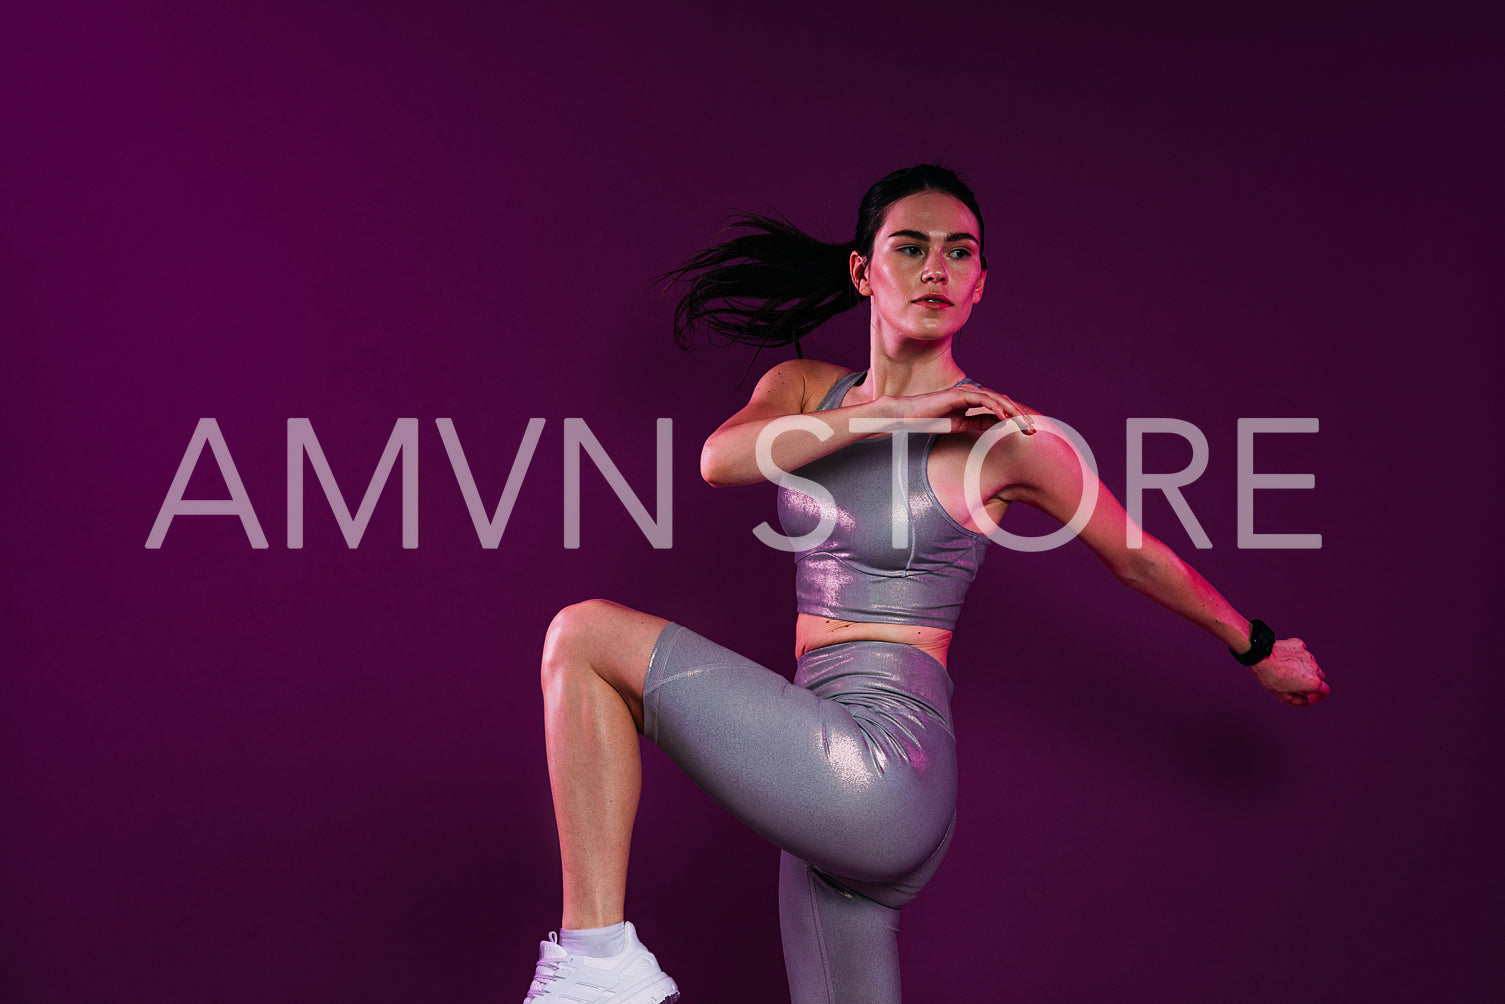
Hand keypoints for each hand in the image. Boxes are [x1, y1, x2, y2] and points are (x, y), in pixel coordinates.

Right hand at [878, 384, 1035, 435]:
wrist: (909, 415)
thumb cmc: (930, 419)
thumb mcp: (960, 424)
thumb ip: (979, 422)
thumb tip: (998, 424)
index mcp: (973, 400)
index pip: (1000, 407)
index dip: (1015, 417)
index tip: (1028, 430)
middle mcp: (972, 393)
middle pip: (1003, 402)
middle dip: (1020, 415)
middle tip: (1033, 429)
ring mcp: (966, 392)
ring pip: (997, 399)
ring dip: (1013, 412)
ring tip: (1024, 425)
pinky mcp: (959, 395)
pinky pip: (982, 401)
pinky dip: (995, 409)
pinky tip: (1005, 419)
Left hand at [1249, 638, 1328, 706]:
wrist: (1261, 656)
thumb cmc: (1271, 677)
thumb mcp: (1283, 696)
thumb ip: (1298, 701)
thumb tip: (1305, 702)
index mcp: (1313, 682)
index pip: (1325, 691)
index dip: (1319, 696)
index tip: (1310, 697)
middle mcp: (1314, 668)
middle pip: (1320, 677)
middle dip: (1312, 683)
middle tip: (1299, 686)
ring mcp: (1307, 655)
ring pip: (1312, 664)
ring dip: (1305, 669)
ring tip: (1289, 672)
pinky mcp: (1299, 645)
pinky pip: (1303, 652)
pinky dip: (1298, 657)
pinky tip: (1286, 659)